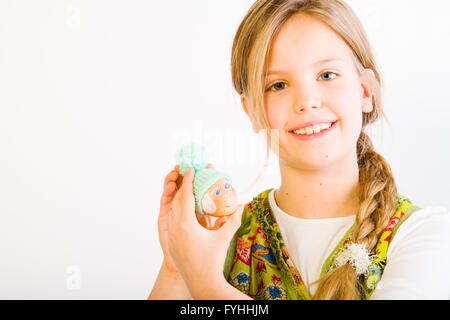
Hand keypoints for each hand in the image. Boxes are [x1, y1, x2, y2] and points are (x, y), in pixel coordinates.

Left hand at [167, 166, 243, 298]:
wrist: (202, 283)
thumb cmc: (213, 260)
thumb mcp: (224, 238)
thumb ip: (233, 220)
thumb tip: (243, 205)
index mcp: (186, 224)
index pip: (185, 196)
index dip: (188, 181)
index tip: (191, 169)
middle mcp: (175, 228)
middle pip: (177, 201)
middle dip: (183, 185)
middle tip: (190, 174)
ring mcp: (172, 235)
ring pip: (173, 210)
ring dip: (179, 198)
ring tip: (188, 187)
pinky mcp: (172, 242)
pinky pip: (173, 221)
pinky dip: (178, 211)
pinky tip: (186, 208)